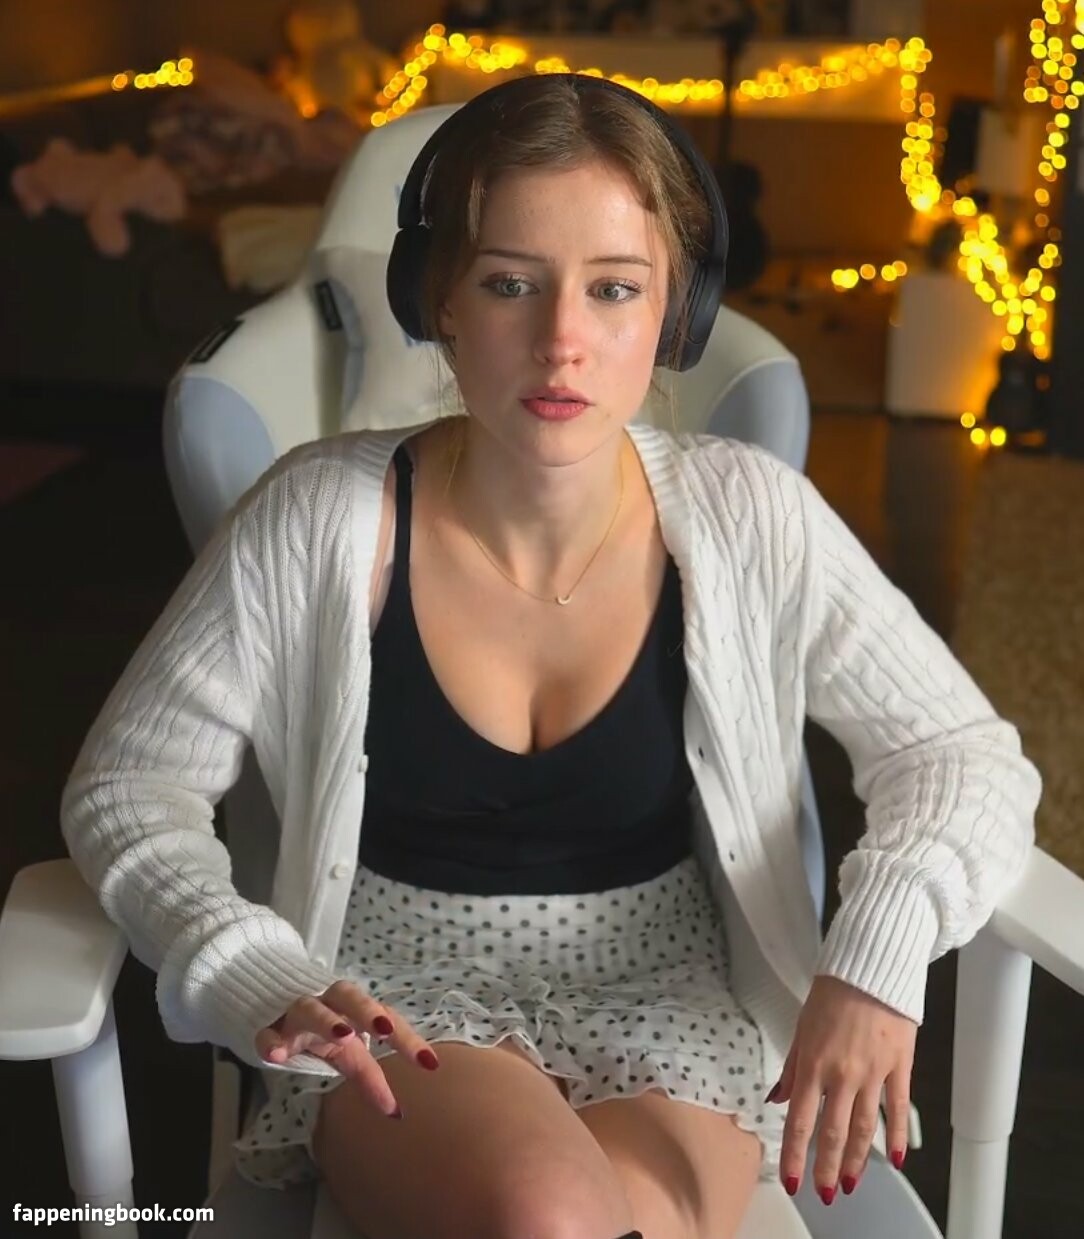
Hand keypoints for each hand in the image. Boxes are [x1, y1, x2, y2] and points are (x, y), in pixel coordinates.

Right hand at [254, 980, 441, 1117]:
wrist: (272, 1002)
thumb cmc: (324, 1030)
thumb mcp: (347, 1050)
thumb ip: (369, 1076)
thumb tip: (396, 1115)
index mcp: (354, 1008)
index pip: (385, 1018)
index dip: (407, 1039)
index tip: (430, 1064)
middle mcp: (328, 1004)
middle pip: (350, 997)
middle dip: (367, 1011)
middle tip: (384, 1030)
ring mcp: (296, 1014)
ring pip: (310, 1008)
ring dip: (326, 1020)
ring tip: (341, 1037)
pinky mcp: (267, 1028)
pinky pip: (267, 1033)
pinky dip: (271, 1041)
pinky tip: (276, 1055)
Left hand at [767, 974, 916, 1202]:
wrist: (870, 968)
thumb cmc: (831, 994)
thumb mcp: (802, 1028)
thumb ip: (792, 1068)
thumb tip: (778, 1100)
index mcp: (814, 1064)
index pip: (801, 1121)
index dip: (795, 1155)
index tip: (792, 1182)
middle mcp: (842, 1074)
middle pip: (833, 1132)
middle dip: (826, 1167)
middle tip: (824, 1194)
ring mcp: (873, 1072)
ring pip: (864, 1127)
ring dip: (856, 1159)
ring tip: (850, 1184)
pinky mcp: (900, 1066)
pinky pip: (898, 1108)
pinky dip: (897, 1136)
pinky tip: (894, 1160)